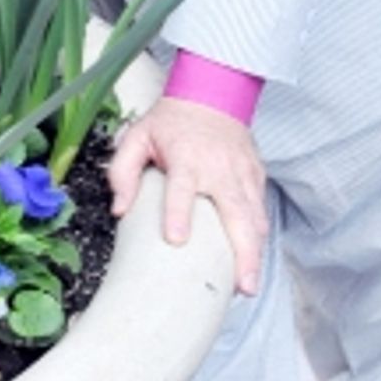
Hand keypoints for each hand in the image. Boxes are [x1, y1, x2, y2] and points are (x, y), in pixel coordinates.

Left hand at [107, 96, 268, 294]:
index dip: (178, 213)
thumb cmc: (171, 121)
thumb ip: (123, 170)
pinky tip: (255, 258)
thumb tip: (119, 209)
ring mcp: (242, 173)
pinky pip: (261, 210)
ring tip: (249, 284)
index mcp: (186, 158)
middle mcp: (219, 168)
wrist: (212, 94)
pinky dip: (260, 235)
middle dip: (242, 252)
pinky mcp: (256, 176)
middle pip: (235, 213)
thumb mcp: (138, 135)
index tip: (177, 240)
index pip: (182, 188)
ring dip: (255, 252)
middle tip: (242, 285)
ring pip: (254, 217)